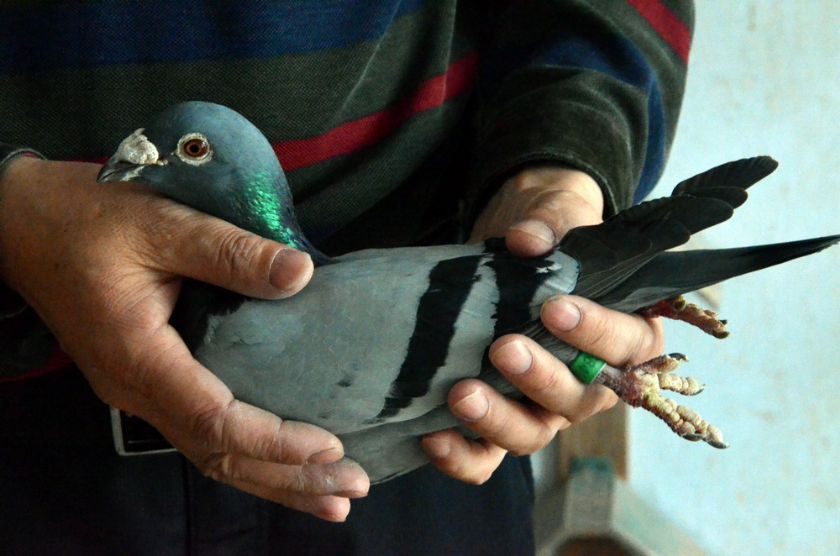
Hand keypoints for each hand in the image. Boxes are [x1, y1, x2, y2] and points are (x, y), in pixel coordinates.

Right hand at [0, 157, 368, 520]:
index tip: (330, 449)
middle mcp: (136, 389)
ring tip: (333, 497)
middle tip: (352, 491)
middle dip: (289, 479)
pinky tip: (285, 464)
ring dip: (274, 479)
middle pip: (220, 456)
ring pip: (212, 455)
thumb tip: (300, 275)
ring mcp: (140, 391)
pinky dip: (249, 455)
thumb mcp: (162, 223)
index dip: (274, 442)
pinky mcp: (150, 382)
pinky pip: (203, 434)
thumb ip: (231, 251)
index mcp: (138, 356)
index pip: (215, 421)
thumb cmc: (89, 218)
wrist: (25, 224)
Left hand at [422, 166, 663, 482]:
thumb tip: (527, 239)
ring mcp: (542, 408)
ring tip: (461, 394)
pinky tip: (432, 435)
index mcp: (626, 336)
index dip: (594, 332)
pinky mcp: (498, 418)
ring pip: (531, 434)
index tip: (554, 308)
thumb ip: (552, 222)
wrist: (514, 247)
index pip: (625, 346)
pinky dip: (462, 456)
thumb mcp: (559, 213)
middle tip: (504, 348)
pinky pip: (486, 456)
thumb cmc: (553, 234)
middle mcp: (589, 383)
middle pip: (577, 401)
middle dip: (540, 379)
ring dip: (497, 420)